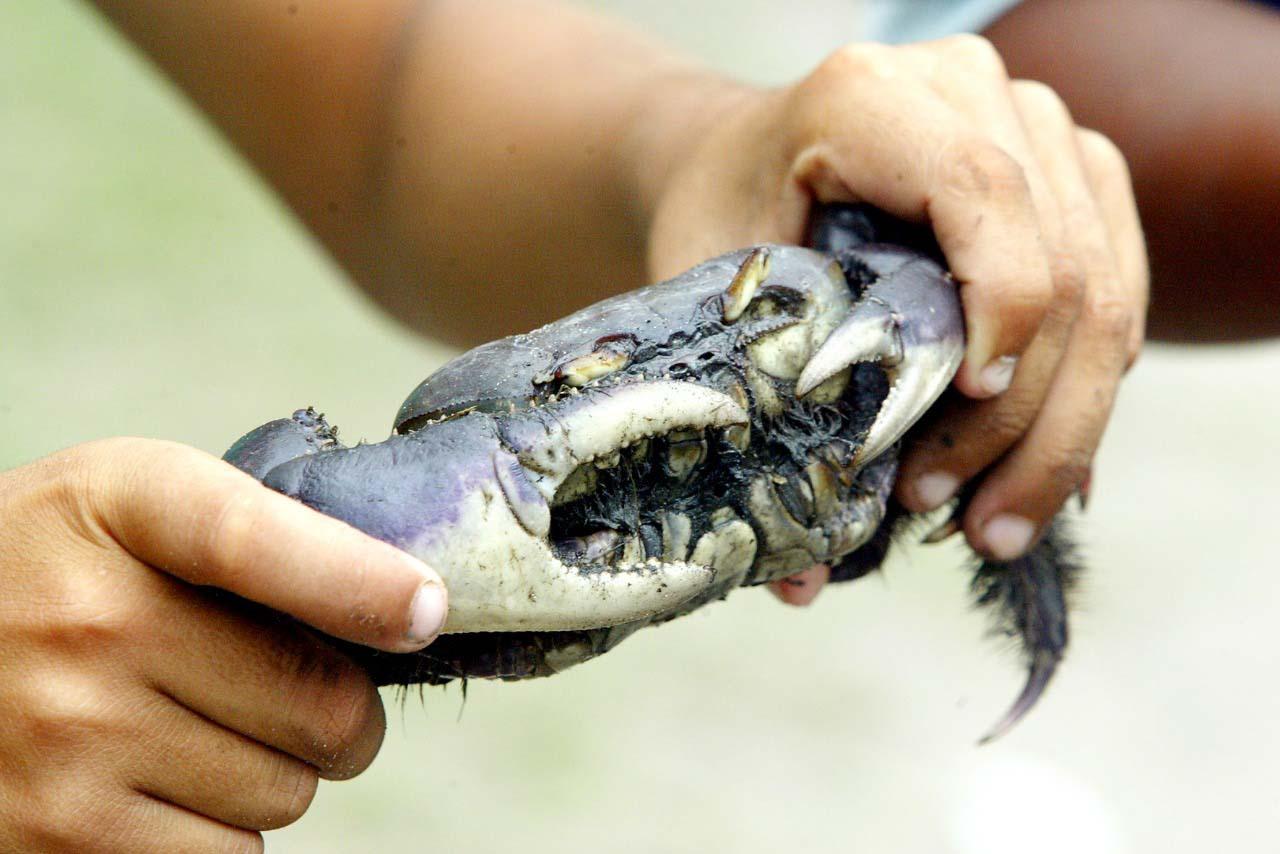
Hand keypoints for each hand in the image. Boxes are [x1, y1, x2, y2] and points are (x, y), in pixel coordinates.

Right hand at [0, 439, 446, 851]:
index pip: (256, 543)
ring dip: (273, 772)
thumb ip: (264, 537)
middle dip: (340, 713)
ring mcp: (67, 740)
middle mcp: (90, 622)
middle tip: (299, 695)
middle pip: (319, 705)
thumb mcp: (140, 504)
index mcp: (126, 509)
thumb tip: (410, 610)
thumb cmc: (65, 568)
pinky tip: (158, 782)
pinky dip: (221, 831)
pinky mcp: (57, 840)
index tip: (427, 612)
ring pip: (284, 794)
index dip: (360, 584)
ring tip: (195, 729)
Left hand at [642, 35, 1146, 600]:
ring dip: (1062, 428)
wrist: (749, 162)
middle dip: (1024, 416)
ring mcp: (1039, 131)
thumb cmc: (723, 216)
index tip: (963, 410)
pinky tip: (1030, 477)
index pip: (982, 194)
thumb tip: (802, 581)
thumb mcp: (712, 288)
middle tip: (959, 521)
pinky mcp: (1075, 178)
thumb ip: (751, 407)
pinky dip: (1081, 395)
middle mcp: (975, 91)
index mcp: (873, 97)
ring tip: (990, 525)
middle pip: (1063, 263)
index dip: (1001, 312)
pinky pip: (1120, 296)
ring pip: (1108, 293)